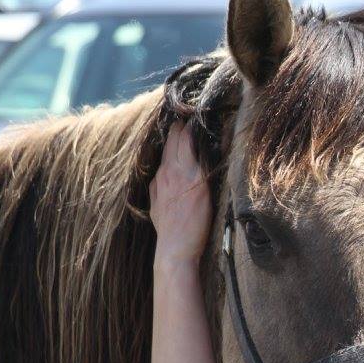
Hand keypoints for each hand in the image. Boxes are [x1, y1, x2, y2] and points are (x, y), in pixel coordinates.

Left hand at [150, 121, 210, 265]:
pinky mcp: (154, 193)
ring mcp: (158, 182)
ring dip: (173, 145)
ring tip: (181, 137)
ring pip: (164, 155)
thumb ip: (206, 171)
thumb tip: (210, 152)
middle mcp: (168, 172)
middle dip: (180, 129)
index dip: (189, 124)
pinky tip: (174, 167)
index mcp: (184, 171)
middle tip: (187, 117)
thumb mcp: (209, 195)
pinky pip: (160, 172)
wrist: (175, 249)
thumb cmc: (198, 227)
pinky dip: (168, 164)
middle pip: (172, 141)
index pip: (184, 137)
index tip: (194, 113)